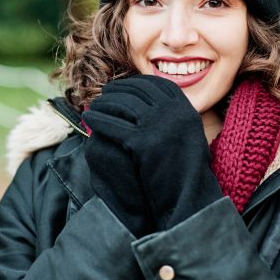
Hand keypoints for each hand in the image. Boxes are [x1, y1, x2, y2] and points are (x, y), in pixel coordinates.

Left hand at [82, 75, 222, 229]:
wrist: (190, 195)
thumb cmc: (188, 169)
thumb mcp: (189, 133)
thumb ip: (175, 115)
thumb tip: (157, 101)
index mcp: (185, 107)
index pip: (154, 84)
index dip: (134, 83)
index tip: (122, 87)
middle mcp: (172, 111)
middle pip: (137, 91)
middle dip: (117, 91)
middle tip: (103, 94)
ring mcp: (157, 124)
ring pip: (122, 105)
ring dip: (104, 103)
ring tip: (93, 107)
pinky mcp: (142, 141)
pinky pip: (112, 124)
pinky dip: (98, 119)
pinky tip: (89, 119)